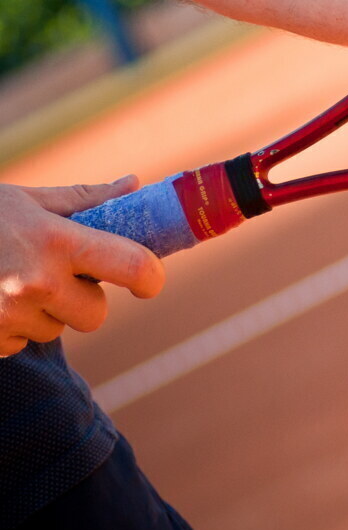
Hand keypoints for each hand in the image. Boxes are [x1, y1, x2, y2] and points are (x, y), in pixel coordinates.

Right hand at [0, 177, 164, 356]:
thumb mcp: (29, 200)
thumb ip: (85, 200)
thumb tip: (134, 185)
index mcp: (57, 240)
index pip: (131, 265)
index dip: (151, 277)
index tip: (151, 281)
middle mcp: (36, 282)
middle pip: (96, 314)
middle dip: (86, 298)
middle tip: (63, 276)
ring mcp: (8, 316)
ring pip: (58, 330)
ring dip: (48, 313)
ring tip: (16, 281)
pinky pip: (21, 343)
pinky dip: (15, 327)